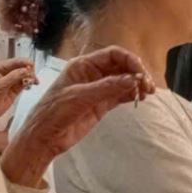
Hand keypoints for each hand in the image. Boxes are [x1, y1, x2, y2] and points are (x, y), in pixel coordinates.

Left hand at [0, 57, 36, 122]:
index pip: (14, 61)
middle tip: (32, 76)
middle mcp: (6, 72)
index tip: (31, 64)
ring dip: (31, 76)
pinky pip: (26, 82)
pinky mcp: (17, 88)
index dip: (24, 62)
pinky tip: (31, 85)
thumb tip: (25, 70)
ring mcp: (12, 80)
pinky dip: (30, 82)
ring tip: (33, 82)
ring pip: (26, 74)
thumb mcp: (0, 85)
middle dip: (29, 70)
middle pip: (22, 67)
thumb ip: (13, 77)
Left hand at [3, 46, 154, 187]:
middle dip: (136, 73)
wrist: (44, 137)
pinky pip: (121, 95)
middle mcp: (92, 74)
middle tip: (147, 85)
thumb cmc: (53, 113)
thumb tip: (133, 79)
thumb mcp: (79, 97)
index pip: (112, 55)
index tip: (141, 73)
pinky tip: (140, 97)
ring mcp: (98, 89)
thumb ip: (107, 87)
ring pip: (123, 81)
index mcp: (83, 65)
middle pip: (121, 66)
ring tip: (147, 92)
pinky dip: (132, 94)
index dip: (129, 61)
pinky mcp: (101, 104)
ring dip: (137, 84)